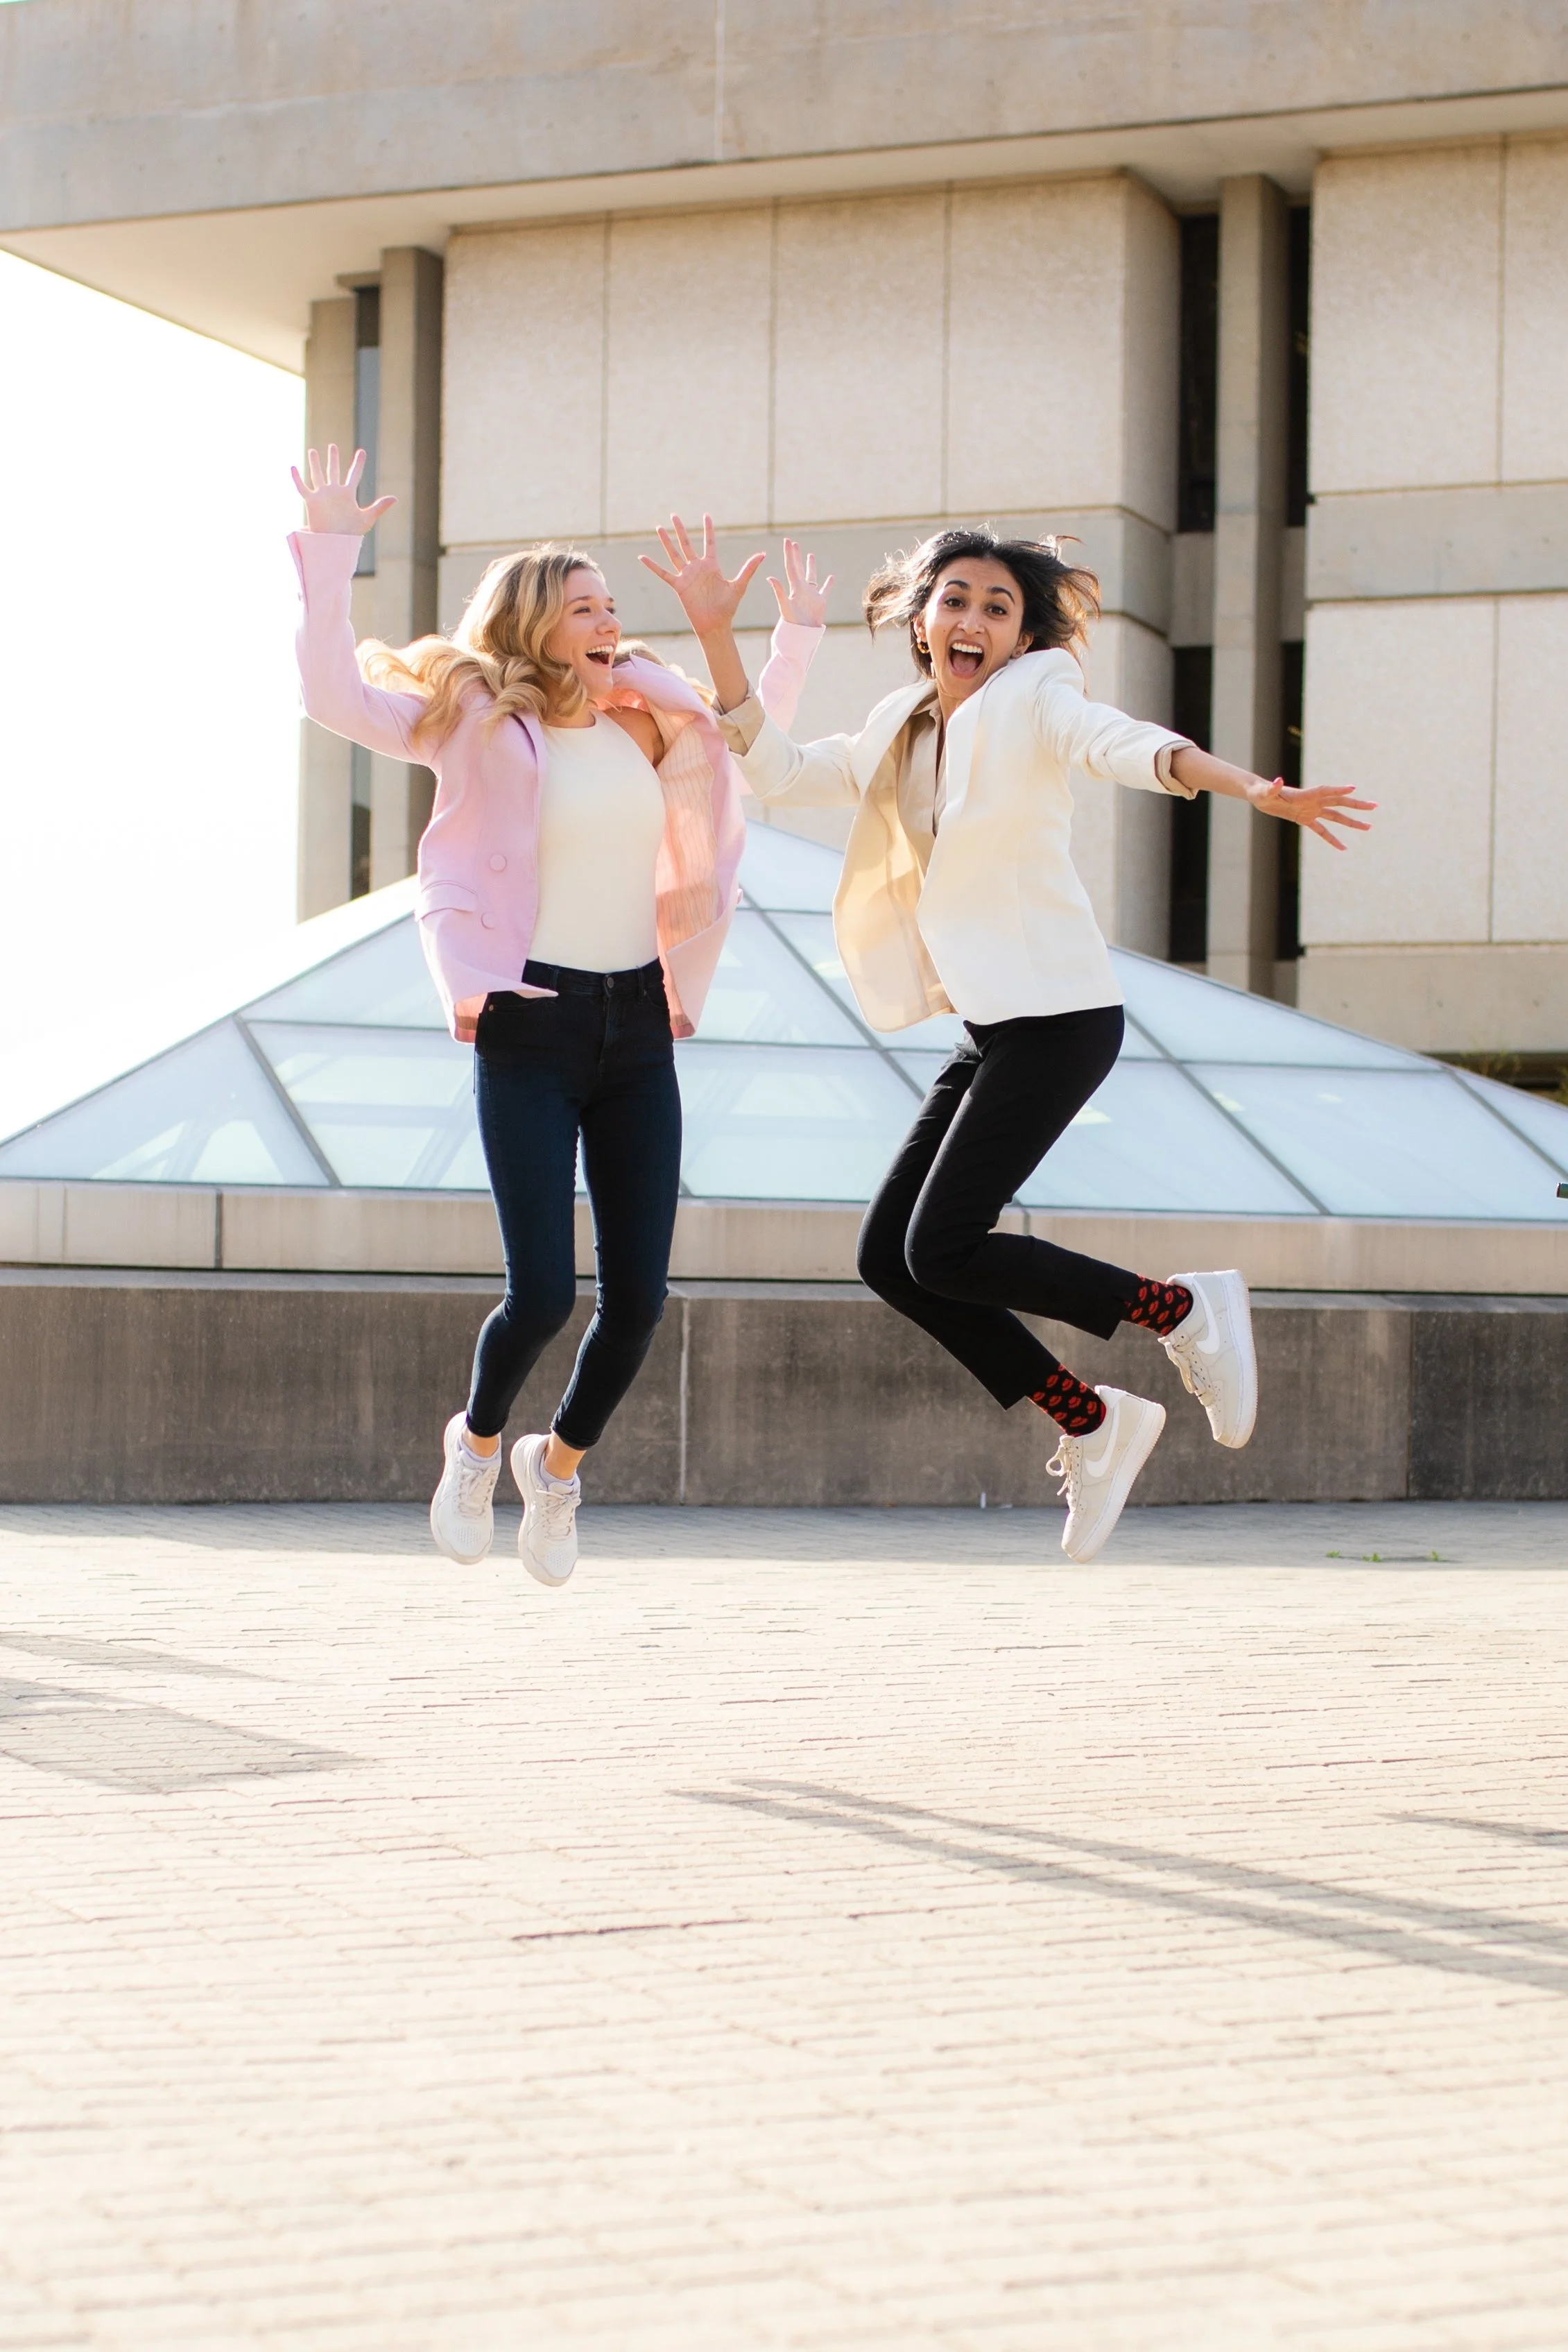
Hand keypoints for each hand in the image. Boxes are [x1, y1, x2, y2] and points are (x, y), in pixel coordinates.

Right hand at [290, 443, 395, 536]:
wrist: (335, 543)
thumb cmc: (351, 534)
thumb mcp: (367, 519)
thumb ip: (379, 507)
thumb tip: (395, 498)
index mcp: (348, 494)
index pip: (354, 474)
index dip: (358, 463)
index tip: (362, 452)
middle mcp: (334, 492)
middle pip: (333, 471)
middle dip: (333, 459)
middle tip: (332, 446)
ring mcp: (322, 496)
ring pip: (317, 475)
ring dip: (315, 463)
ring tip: (312, 451)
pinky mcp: (311, 502)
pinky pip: (302, 488)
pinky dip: (297, 479)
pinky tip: (293, 468)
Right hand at [639, 512, 764, 638]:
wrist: (715, 624)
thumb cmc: (728, 608)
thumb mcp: (739, 585)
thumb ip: (749, 568)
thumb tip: (763, 554)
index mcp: (712, 566)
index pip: (709, 543)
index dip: (708, 529)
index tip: (706, 515)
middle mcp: (697, 568)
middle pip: (687, 543)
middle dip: (681, 529)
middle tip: (674, 515)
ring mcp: (687, 576)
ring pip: (674, 554)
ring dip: (666, 541)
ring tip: (659, 527)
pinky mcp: (679, 586)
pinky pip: (663, 573)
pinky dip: (653, 566)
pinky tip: (642, 557)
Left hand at [767, 538, 832, 627]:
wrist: (803, 636)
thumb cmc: (792, 624)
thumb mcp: (785, 606)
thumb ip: (779, 592)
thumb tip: (770, 578)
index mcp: (794, 588)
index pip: (791, 567)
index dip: (789, 554)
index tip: (787, 541)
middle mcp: (802, 589)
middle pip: (798, 568)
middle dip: (796, 556)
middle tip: (794, 543)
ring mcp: (811, 595)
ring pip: (812, 576)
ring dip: (811, 566)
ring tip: (810, 555)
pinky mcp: (820, 602)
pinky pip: (825, 590)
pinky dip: (828, 584)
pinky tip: (831, 577)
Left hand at [1246, 775, 1376, 849]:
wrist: (1260, 796)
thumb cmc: (1261, 793)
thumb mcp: (1265, 793)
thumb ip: (1272, 788)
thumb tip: (1277, 781)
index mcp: (1305, 794)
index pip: (1325, 791)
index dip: (1338, 789)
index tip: (1353, 788)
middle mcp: (1313, 801)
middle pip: (1339, 802)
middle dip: (1356, 805)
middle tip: (1374, 806)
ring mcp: (1312, 810)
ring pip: (1336, 817)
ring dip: (1352, 822)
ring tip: (1368, 826)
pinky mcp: (1306, 819)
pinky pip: (1322, 831)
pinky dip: (1332, 839)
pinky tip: (1344, 847)